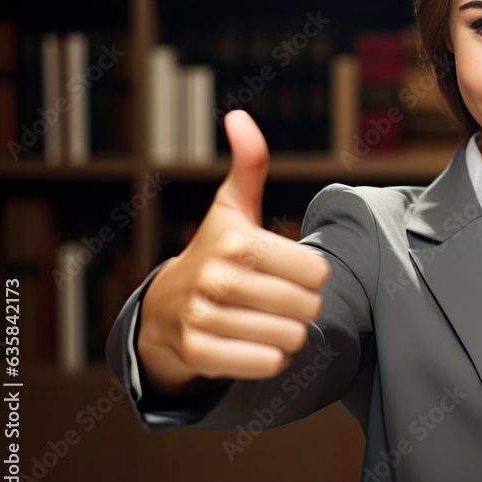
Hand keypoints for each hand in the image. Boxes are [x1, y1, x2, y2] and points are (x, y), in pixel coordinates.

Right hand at [136, 110, 329, 394]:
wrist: (165, 307)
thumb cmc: (215, 251)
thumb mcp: (233, 206)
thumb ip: (249, 164)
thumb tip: (239, 116)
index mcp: (238, 241)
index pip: (317, 272)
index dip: (311, 274)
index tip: (291, 270)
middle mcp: (218, 279)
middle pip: (307, 307)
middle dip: (303, 307)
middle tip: (283, 299)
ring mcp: (205, 318)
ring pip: (290, 339)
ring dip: (288, 334)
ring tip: (268, 320)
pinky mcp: (199, 354)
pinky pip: (267, 365)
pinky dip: (271, 359)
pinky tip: (256, 343)